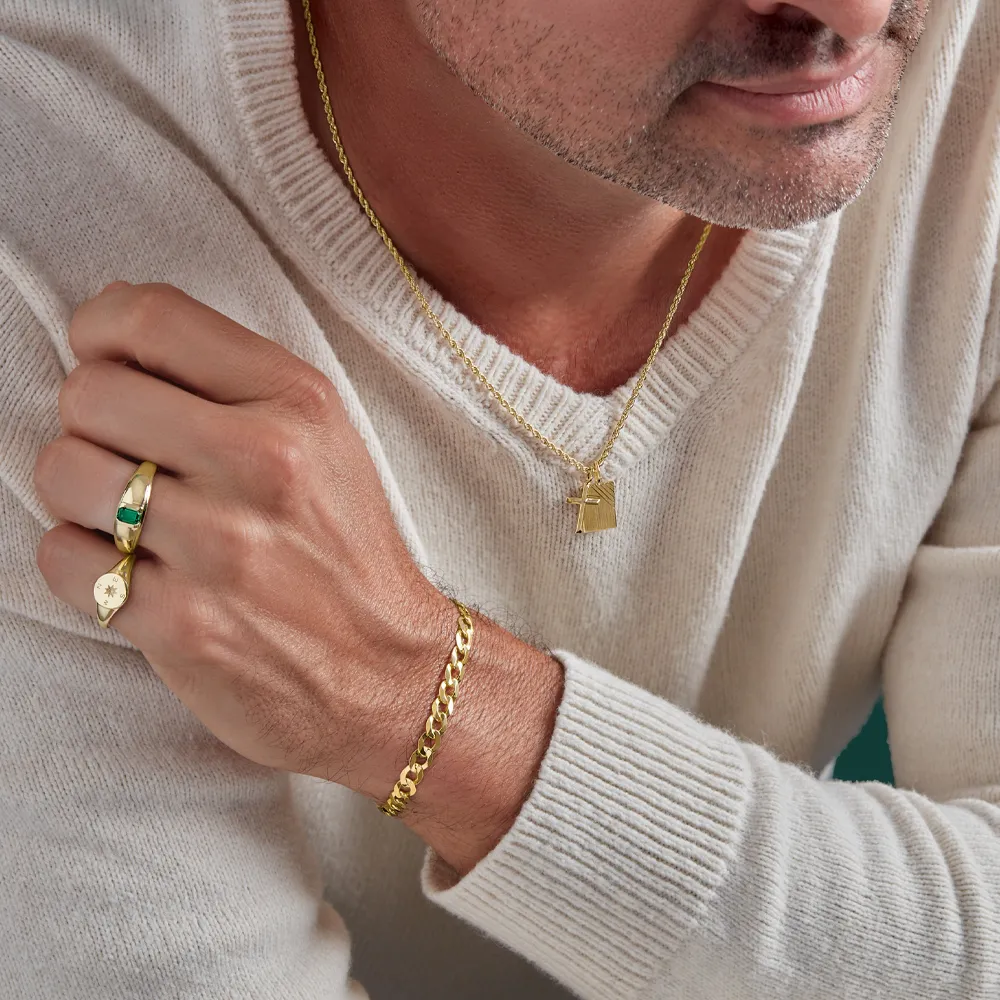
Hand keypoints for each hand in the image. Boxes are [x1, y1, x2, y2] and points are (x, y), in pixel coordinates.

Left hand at [32, 281, 457, 797]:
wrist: (387, 671)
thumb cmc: (348, 551)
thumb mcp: (327, 439)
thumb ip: (234, 378)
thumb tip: (115, 328)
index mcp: (299, 403)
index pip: (150, 318)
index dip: (100, 331)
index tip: (105, 362)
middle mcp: (262, 464)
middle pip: (88, 393)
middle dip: (93, 423)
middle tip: (131, 457)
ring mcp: (220, 547)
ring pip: (62, 472)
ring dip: (80, 496)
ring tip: (132, 517)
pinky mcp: (181, 624)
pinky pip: (62, 558)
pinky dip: (82, 564)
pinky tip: (132, 571)